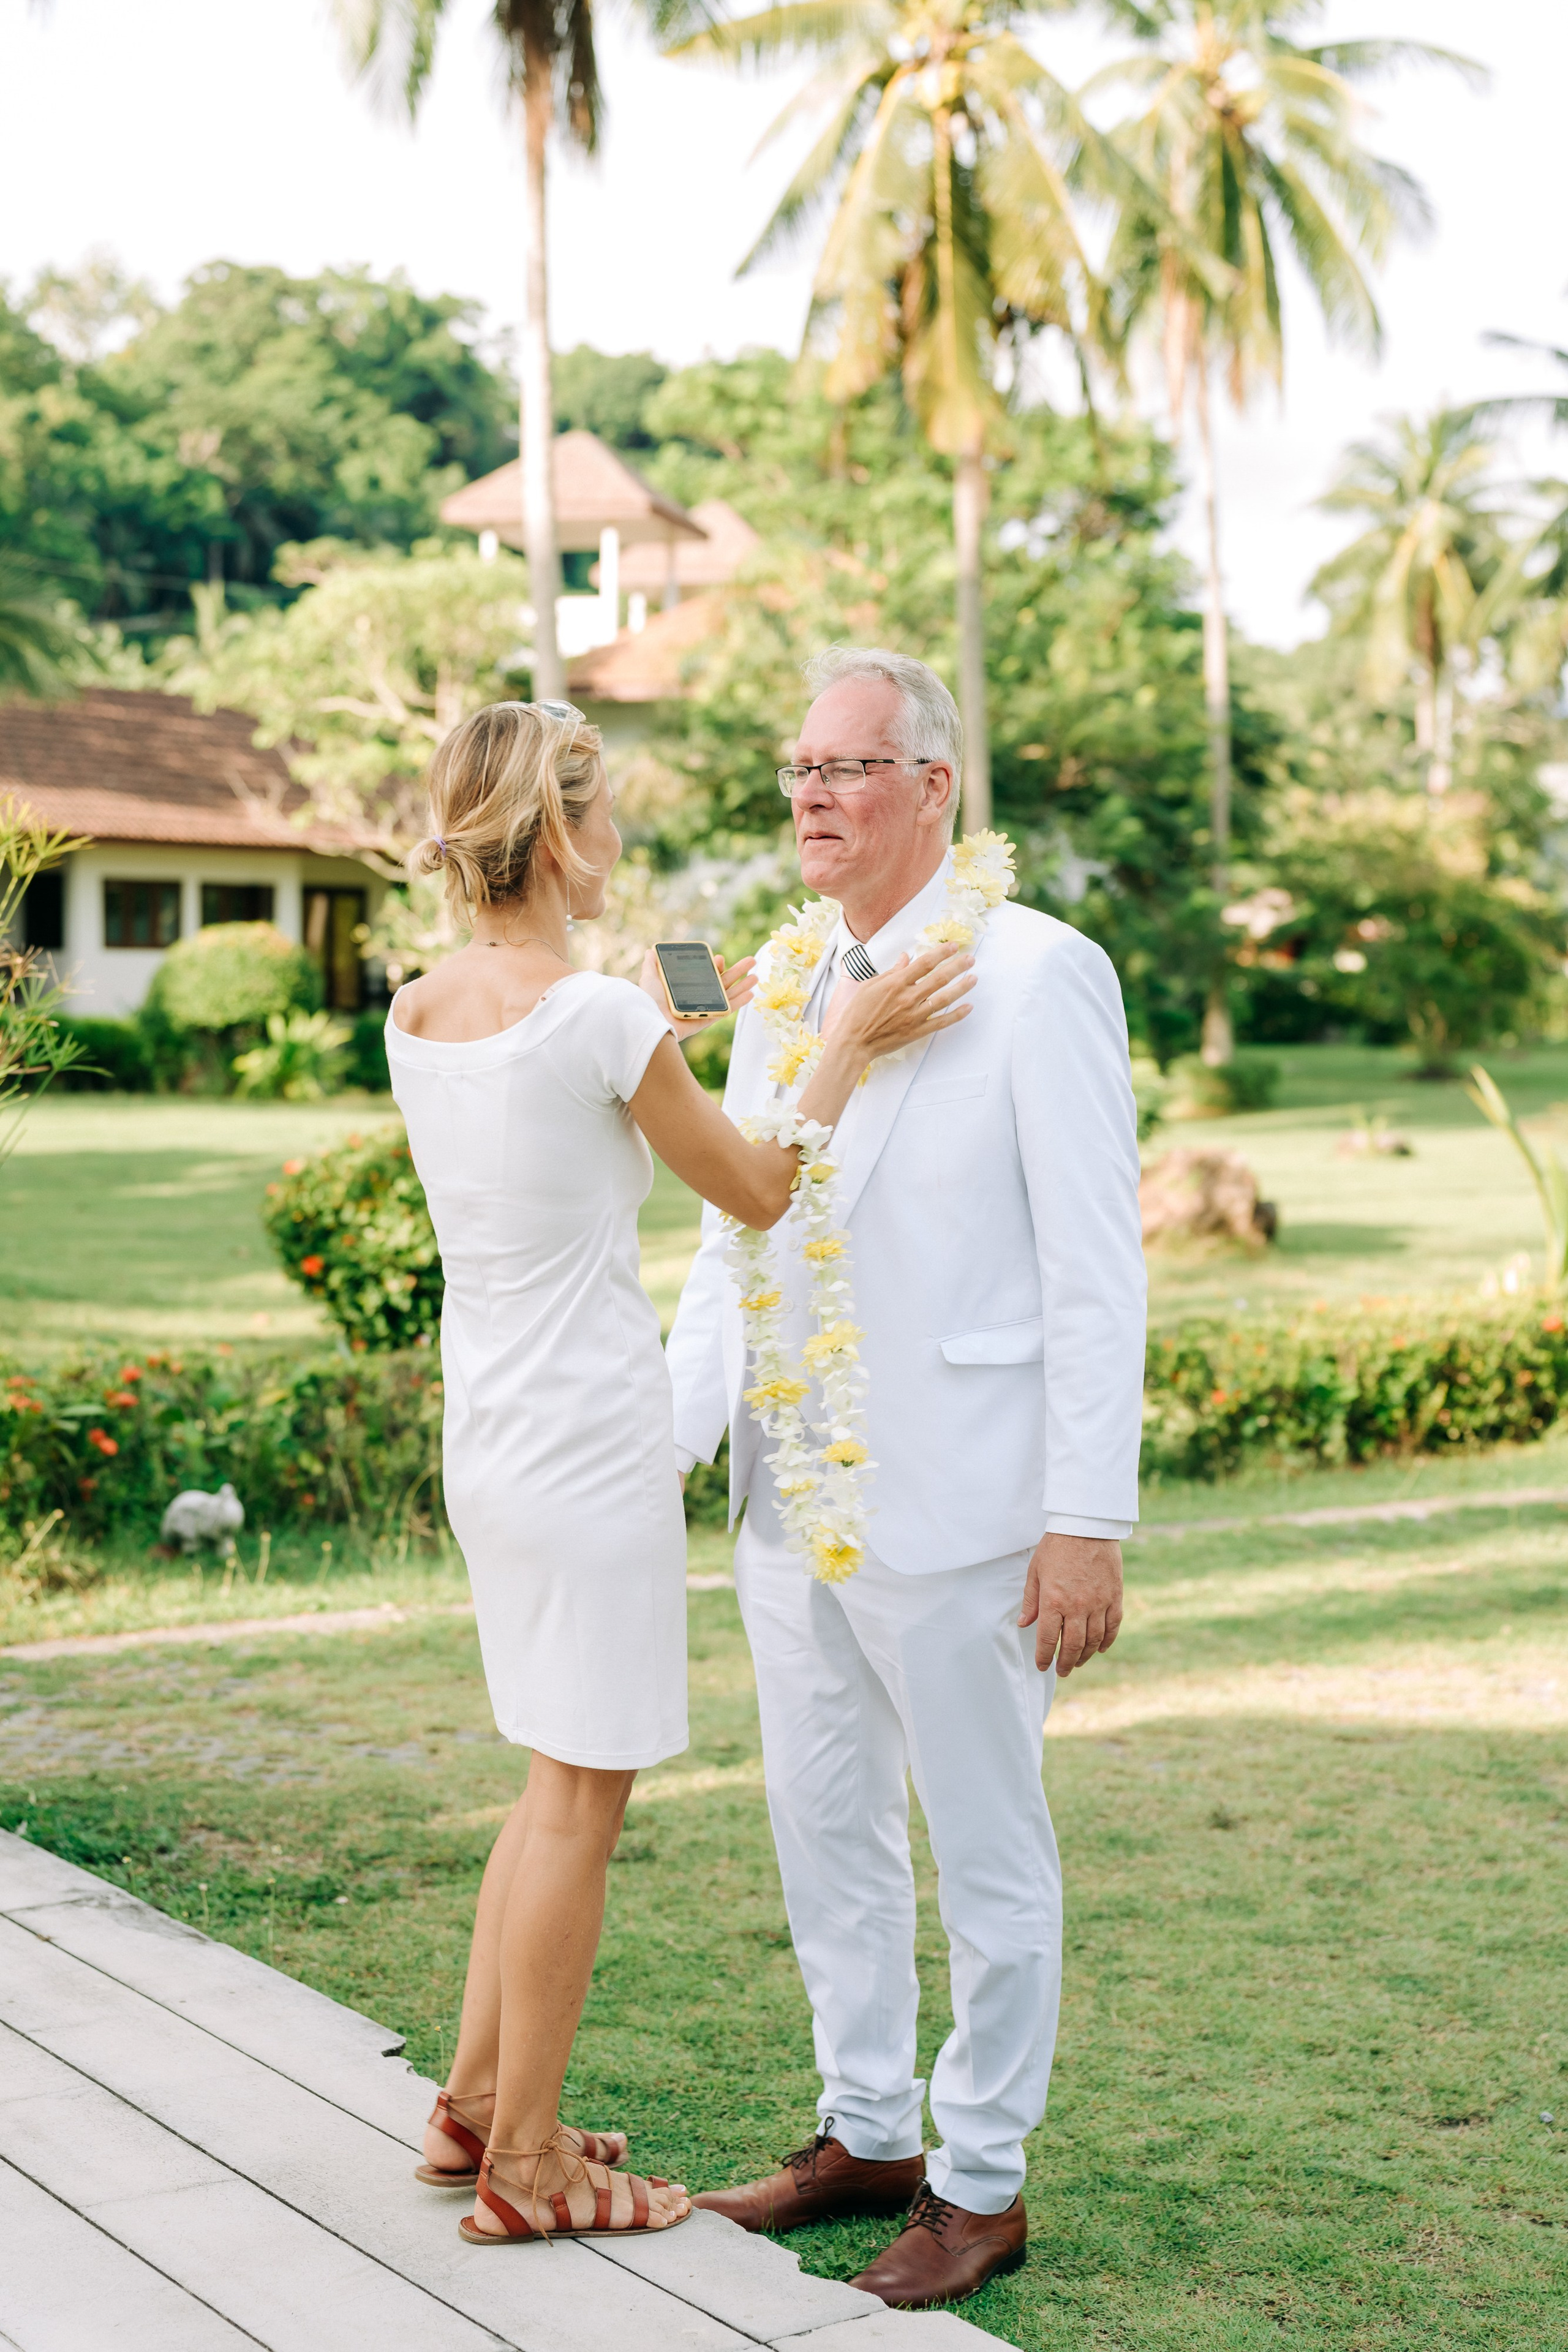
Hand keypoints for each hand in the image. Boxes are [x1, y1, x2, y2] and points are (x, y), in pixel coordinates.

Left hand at [638, 949, 755, 1042]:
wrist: (652, 1020)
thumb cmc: (649, 1001)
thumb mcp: (650, 978)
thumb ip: (652, 965)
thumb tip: (650, 950)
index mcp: (687, 987)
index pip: (706, 973)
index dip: (715, 965)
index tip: (719, 958)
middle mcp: (698, 997)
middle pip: (723, 981)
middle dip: (738, 970)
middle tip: (751, 961)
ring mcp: (705, 1007)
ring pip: (729, 994)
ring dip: (744, 984)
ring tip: (756, 976)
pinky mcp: (709, 1018)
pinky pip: (727, 1009)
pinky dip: (740, 1001)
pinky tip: (751, 993)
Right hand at [826, 943, 974, 1064]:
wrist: (853, 1042)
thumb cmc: (857, 1013)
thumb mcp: (870, 986)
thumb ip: (892, 972)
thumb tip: (906, 957)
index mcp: (896, 983)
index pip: (924, 963)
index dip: (941, 953)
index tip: (953, 946)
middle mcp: (908, 998)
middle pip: (939, 978)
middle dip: (957, 967)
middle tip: (971, 959)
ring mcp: (914, 1015)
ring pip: (944, 999)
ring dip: (961, 987)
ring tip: (974, 978)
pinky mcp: (917, 1031)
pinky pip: (941, 1022)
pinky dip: (956, 1015)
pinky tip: (968, 1007)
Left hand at [1018, 1533, 1122, 1675]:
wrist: (1086, 1526)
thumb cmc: (1057, 1546)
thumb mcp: (1036, 1571)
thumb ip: (1031, 1601)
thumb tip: (1024, 1624)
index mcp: (1054, 1600)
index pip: (1048, 1639)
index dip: (1044, 1657)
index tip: (1043, 1666)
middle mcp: (1077, 1606)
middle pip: (1073, 1646)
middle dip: (1066, 1663)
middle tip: (1062, 1671)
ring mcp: (1098, 1603)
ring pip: (1094, 1640)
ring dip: (1086, 1655)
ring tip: (1078, 1662)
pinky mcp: (1114, 1597)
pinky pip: (1113, 1626)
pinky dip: (1107, 1641)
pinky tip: (1100, 1648)